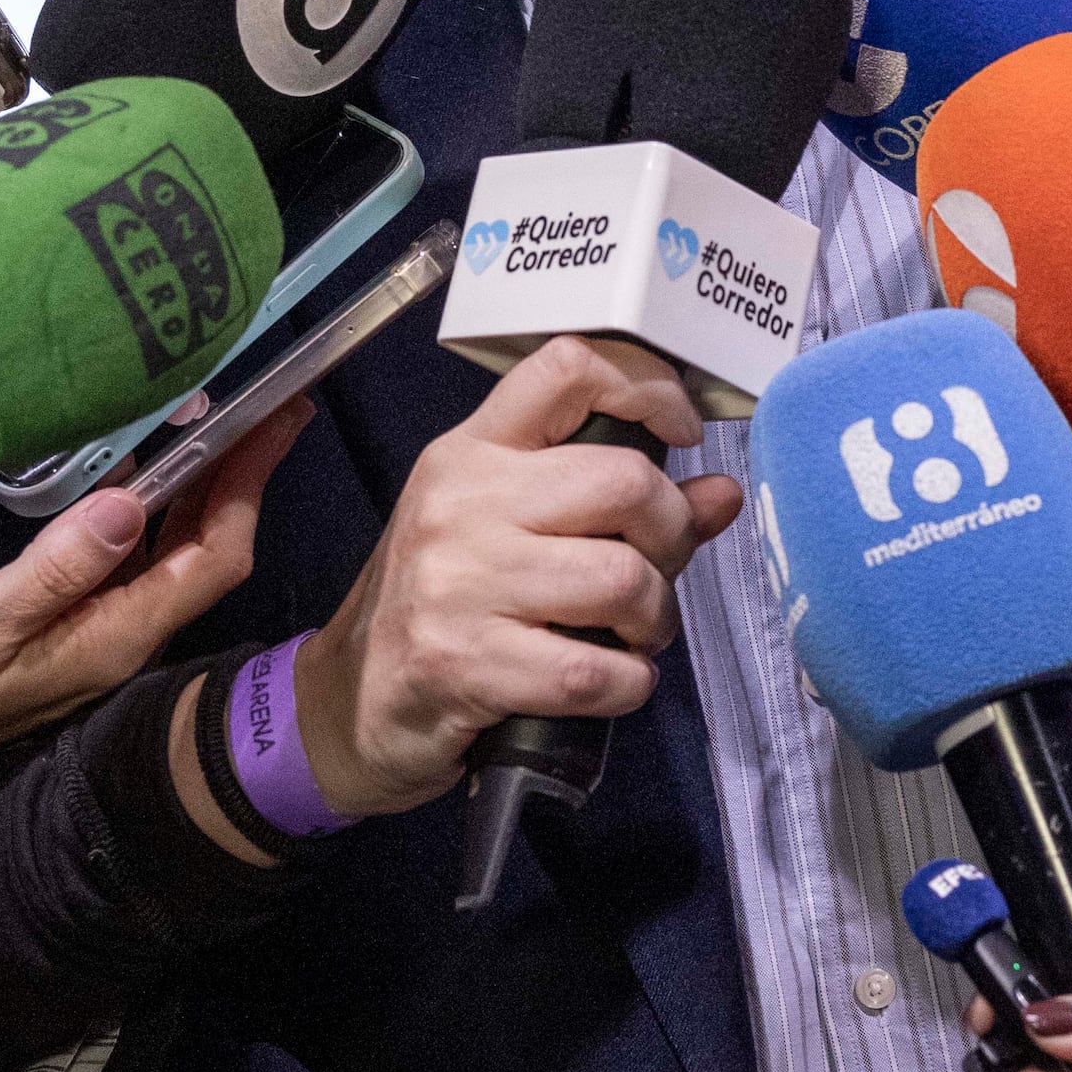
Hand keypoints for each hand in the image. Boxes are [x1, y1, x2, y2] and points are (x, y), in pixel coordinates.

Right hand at [0, 404, 307, 857]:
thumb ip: (54, 571)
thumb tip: (131, 505)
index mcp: (112, 638)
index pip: (212, 558)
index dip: (251, 485)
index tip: (279, 416)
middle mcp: (116, 637)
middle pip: (203, 552)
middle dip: (240, 478)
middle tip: (265, 401)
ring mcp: (87, 633)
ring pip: (166, 553)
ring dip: (197, 489)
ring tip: (213, 418)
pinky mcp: (56, 623)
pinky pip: (124, 558)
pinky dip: (144, 507)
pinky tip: (134, 469)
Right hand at [291, 337, 739, 822]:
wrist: (350, 703)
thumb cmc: (442, 607)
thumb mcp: (510, 532)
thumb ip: (614, 506)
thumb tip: (720, 493)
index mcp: (472, 452)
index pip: (567, 368)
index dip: (647, 387)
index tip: (680, 432)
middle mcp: (462, 502)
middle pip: (625, 482)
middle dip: (671, 536)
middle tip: (655, 574)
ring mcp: (458, 582)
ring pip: (623, 579)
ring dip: (653, 620)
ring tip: (632, 635)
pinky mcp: (465, 662)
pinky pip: (596, 670)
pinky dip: (628, 685)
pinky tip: (609, 682)